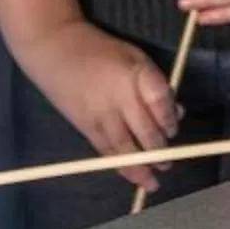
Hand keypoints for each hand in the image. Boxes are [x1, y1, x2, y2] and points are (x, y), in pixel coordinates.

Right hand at [10, 19, 178, 188]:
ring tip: (153, 182)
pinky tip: (132, 176)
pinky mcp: (85, 126)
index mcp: (135, 73)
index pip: (160, 102)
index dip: (170, 119)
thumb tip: (176, 113)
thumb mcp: (133, 56)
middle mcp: (120, 97)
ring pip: (126, 148)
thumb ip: (155, 84)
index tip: (173, 128)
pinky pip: (106, 151)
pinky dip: (121, 166)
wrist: (52, 47)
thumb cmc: (98, 49)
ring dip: (142, 168)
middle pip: (146, 131)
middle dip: (159, 150)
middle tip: (167, 163)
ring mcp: (101, 114)